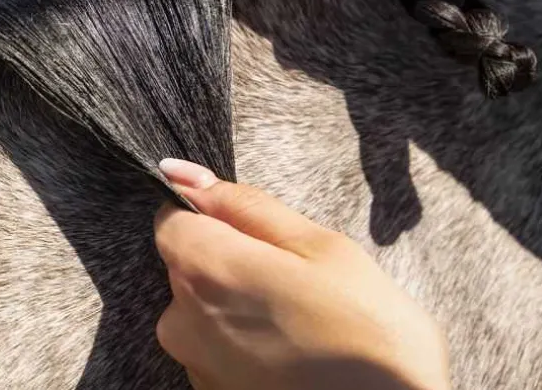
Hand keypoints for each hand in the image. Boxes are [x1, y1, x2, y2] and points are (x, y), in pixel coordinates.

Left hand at [154, 159, 449, 389]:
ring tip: (296, 320)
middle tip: (293, 278)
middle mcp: (183, 321)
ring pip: (201, 308)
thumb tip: (186, 174)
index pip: (171, 219)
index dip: (208, 213)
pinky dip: (242, 341)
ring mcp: (195, 366)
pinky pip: (214, 348)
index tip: (249, 227)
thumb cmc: (369, 336)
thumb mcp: (320, 247)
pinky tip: (290, 351)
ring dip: (236, 302)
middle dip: (229, 258)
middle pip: (187, 264)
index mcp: (206, 270)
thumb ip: (246, 205)